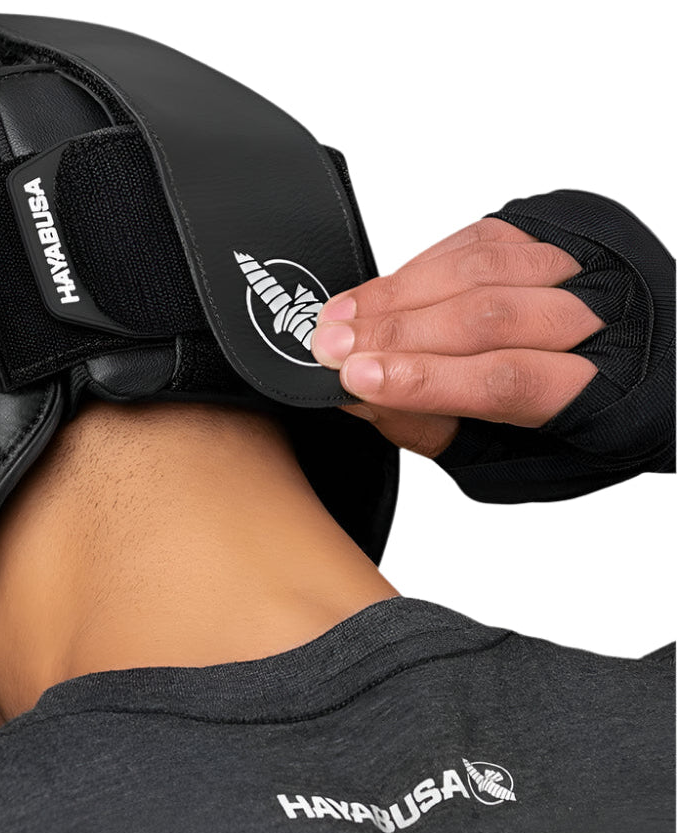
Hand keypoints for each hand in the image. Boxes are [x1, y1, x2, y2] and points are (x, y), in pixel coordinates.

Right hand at [311, 219, 603, 457]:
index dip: (424, 379)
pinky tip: (378, 291)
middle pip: (488, 315)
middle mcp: (607, 318)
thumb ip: (433, 426)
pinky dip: (418, 266)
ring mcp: (586, 266)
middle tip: (330, 346)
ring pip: (481, 267)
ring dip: (398, 293)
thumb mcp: (507, 457)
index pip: (505, 379)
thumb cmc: (574, 425)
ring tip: (340, 317)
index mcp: (608, 394)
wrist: (645, 367)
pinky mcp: (557, 232)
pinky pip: (478, 237)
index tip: (356, 379)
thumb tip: (358, 397)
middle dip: (397, 332)